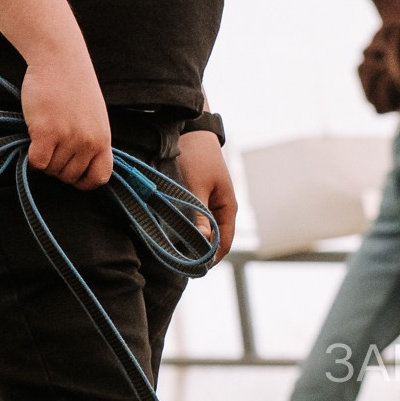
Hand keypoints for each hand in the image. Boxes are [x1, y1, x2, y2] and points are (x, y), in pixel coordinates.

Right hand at [22, 53, 111, 188]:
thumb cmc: (74, 86)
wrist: (59, 60)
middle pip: (70, 176)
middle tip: (50, 151)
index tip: (72, 177)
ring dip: (44, 161)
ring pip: (52, 170)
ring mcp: (68, 138)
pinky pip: (38, 162)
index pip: (99, 177)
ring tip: (42, 141)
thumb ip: (90, 139)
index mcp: (103, 139)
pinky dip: (32, 159)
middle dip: (58, 169)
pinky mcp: (46, 132)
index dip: (83, 182)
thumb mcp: (94, 117)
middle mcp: (88, 142)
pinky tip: (31, 144)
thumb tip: (77, 163)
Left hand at [177, 130, 237, 265]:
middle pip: (215, 239)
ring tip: (174, 251)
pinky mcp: (199, 196)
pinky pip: (196, 218)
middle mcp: (222, 207)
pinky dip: (187, 227)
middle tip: (179, 264)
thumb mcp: (195, 186)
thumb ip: (199, 215)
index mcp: (228, 207)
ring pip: (204, 229)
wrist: (191, 129)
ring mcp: (211, 202)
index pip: (224, 242)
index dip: (212, 259)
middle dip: (200, 251)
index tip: (194, 270)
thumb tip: (205, 241)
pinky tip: (171, 232)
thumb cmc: (195, 156)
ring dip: (192, 239)